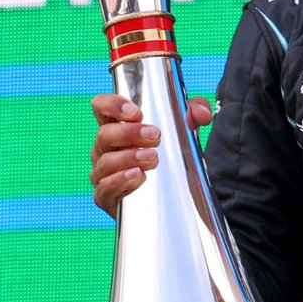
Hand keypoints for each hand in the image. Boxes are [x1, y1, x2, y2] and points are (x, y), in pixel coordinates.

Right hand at [90, 93, 212, 216]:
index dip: (113, 105)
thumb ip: (194, 114)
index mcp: (117, 126)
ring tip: (153, 158)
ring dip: (129, 158)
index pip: (101, 106)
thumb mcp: (184, 130)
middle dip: (129, 133)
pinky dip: (120, 181)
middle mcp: (105, 148)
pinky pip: (105, 188)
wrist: (168, 196)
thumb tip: (201, 114)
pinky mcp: (106, 197)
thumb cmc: (167, 155)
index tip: (136, 112)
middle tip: (155, 136)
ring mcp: (102, 172)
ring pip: (105, 162)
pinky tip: (138, 176)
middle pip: (104, 134)